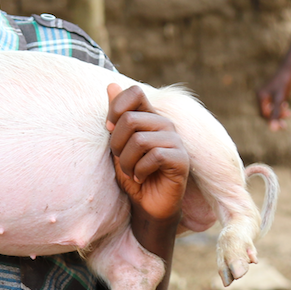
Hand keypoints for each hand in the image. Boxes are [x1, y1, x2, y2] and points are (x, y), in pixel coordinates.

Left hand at [106, 84, 188, 221]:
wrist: (146, 205)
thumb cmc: (132, 173)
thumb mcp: (117, 143)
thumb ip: (116, 116)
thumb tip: (111, 84)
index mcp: (149, 116)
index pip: (134, 92)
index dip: (115, 108)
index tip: (109, 128)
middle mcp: (164, 124)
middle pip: (129, 119)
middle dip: (116, 144)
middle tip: (122, 160)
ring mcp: (175, 141)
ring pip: (139, 140)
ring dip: (127, 162)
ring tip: (131, 171)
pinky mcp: (182, 160)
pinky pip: (154, 156)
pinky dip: (139, 171)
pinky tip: (141, 178)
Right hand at [256, 66, 290, 131]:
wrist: (288, 68)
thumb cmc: (284, 82)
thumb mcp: (280, 99)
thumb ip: (276, 114)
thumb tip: (273, 129)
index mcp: (260, 97)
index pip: (264, 115)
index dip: (273, 121)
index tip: (284, 126)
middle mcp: (260, 95)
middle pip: (266, 112)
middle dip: (276, 117)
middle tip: (286, 124)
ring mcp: (265, 93)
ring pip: (270, 108)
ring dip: (279, 112)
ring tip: (289, 113)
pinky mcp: (270, 91)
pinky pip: (272, 103)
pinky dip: (279, 107)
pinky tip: (286, 106)